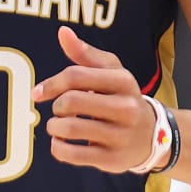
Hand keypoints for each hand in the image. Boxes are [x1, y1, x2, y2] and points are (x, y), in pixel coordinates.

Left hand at [32, 26, 156, 171]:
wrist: (152, 136)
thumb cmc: (122, 98)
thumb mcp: (111, 72)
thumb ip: (85, 53)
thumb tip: (62, 32)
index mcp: (123, 81)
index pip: (76, 76)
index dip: (51, 84)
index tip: (38, 93)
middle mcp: (126, 107)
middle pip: (71, 102)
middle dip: (56, 107)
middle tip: (58, 111)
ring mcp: (120, 135)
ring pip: (70, 128)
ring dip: (54, 127)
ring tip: (57, 127)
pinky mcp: (112, 159)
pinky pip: (73, 154)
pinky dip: (58, 148)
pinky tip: (60, 143)